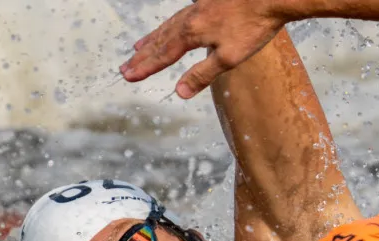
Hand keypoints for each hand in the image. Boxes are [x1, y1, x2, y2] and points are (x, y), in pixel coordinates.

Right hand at [119, 0, 286, 98]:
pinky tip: (171, 26)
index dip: (145, 67)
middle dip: (142, 56)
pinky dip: (169, 25)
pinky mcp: (209, 2)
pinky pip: (180, 16)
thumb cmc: (253, 27)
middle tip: (125, 68)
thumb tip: (179, 93)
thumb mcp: (229, 58)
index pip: (163, 55)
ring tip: (138, 48)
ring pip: (169, 26)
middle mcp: (190, 18)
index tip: (129, 77)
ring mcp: (199, 7)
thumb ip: (202, 75)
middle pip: (160, 40)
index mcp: (192, 33)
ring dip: (152, 39)